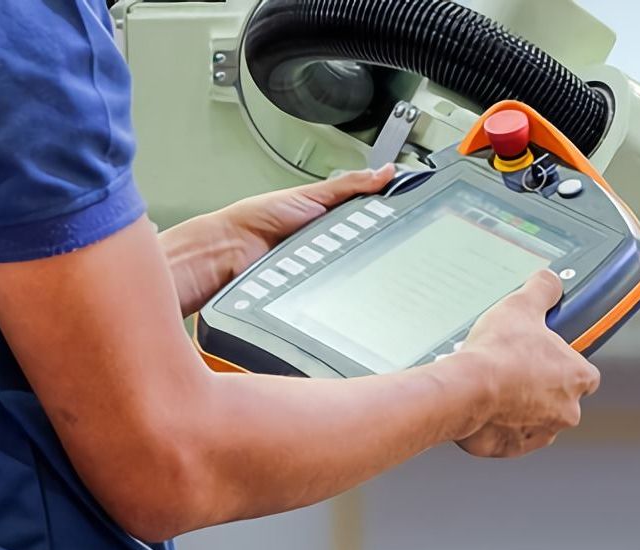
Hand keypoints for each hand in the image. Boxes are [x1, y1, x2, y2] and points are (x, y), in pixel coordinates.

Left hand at [161, 165, 395, 315]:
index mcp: (334, 215)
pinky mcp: (318, 287)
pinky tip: (340, 275)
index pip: (374, 215)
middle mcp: (333, 241)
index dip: (392, 214)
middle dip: (377, 242)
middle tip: (373, 235)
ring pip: (359, 268)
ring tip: (345, 253)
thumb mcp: (310, 194)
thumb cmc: (257, 220)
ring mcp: (326, 265)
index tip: (411, 210)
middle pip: (371, 244)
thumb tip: (385, 171)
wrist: (228, 253)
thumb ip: (349, 185)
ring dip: (358, 264)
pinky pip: (341, 288)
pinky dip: (343, 284)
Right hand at [453, 270, 600, 457]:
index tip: (542, 355)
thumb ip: (543, 290)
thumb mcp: (522, 306)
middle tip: (511, 369)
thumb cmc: (497, 353)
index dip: (563, 362)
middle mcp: (568, 410)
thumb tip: (551, 280)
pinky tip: (483, 406)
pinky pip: (510, 437)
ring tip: (493, 386)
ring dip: (518, 406)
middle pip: (559, 397)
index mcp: (579, 377)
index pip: (585, 373)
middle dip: (538, 386)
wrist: (465, 390)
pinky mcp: (514, 449)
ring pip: (535, 418)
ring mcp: (542, 432)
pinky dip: (498, 425)